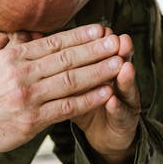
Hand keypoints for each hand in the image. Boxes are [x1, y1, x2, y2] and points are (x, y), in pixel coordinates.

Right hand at [0, 24, 123, 156]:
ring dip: (98, 71)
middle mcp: (21, 74)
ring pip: (71, 81)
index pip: (53, 42)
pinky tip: (106, 92)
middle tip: (118, 41)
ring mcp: (27, 97)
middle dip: (96, 49)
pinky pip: (67, 107)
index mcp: (12, 58)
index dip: (80, 35)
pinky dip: (89, 99)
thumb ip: (15, 51)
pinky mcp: (32, 120)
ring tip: (119, 63)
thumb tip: (31, 34)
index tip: (100, 28)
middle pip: (66, 59)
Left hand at [70, 28, 140, 163]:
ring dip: (124, 77)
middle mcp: (118, 81)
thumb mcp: (68, 84)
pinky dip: (117, 107)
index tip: (98, 29)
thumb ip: (60, 65)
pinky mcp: (127, 120)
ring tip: (124, 66)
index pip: (99, 54)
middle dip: (114, 53)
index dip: (98, 44)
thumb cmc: (78, 105)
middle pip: (116, 63)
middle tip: (118, 40)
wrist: (105, 134)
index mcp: (104, 68)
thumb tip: (36, 40)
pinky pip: (122, 113)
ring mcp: (126, 101)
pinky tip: (112, 100)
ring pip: (124, 86)